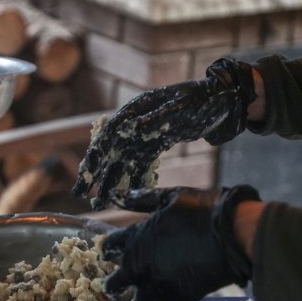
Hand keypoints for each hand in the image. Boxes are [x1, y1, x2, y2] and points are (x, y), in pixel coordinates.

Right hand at [73, 58, 255, 209]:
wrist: (220, 97)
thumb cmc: (201, 97)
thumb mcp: (182, 103)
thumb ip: (160, 115)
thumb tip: (137, 127)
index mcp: (135, 109)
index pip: (107, 136)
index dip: (94, 158)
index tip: (85, 178)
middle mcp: (135, 123)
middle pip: (110, 152)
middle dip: (94, 175)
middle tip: (81, 197)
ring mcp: (145, 134)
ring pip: (123, 161)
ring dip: (111, 182)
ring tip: (101, 203)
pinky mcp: (156, 143)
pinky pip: (140, 164)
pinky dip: (133, 179)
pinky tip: (126, 196)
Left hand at [102, 185, 259, 300]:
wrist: (232, 232)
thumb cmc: (203, 209)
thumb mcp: (171, 197)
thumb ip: (144, 199)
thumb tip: (123, 195)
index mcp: (136, 238)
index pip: (109, 247)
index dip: (110, 250)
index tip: (113, 254)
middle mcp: (140, 265)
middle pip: (115, 284)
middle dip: (117, 285)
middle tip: (124, 285)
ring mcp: (158, 285)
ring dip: (146, 299)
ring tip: (155, 295)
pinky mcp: (180, 300)